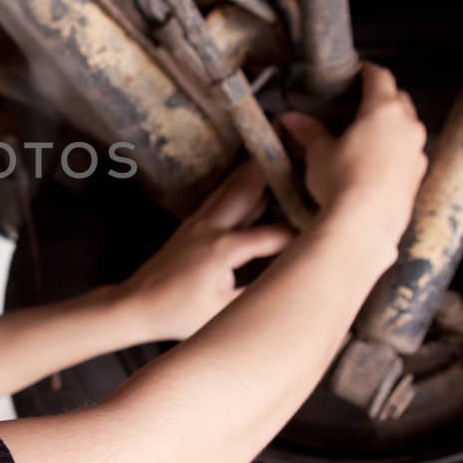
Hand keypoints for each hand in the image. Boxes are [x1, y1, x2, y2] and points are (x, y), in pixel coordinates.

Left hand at [111, 161, 295, 342]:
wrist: (137, 304)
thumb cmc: (178, 313)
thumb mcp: (225, 312)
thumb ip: (259, 293)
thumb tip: (290, 282)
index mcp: (223, 249)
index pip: (274, 234)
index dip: (301, 233)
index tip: (326, 226)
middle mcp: (211, 227)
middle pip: (248, 189)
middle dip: (272, 170)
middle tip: (296, 149)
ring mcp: (199, 222)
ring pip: (232, 188)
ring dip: (254, 170)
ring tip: (276, 152)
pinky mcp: (191, 224)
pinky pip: (219, 197)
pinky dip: (237, 185)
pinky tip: (250, 179)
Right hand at [279, 61, 428, 247]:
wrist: (365, 224)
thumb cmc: (343, 183)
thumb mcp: (319, 153)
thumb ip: (309, 132)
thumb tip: (291, 120)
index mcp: (382, 111)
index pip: (380, 78)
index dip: (368, 71)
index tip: (360, 71)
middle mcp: (407, 127)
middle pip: (399, 100)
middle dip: (383, 97)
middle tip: (362, 103)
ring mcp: (416, 152)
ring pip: (408, 128)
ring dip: (393, 126)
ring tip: (369, 135)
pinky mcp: (418, 176)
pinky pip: (410, 154)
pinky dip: (397, 152)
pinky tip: (378, 163)